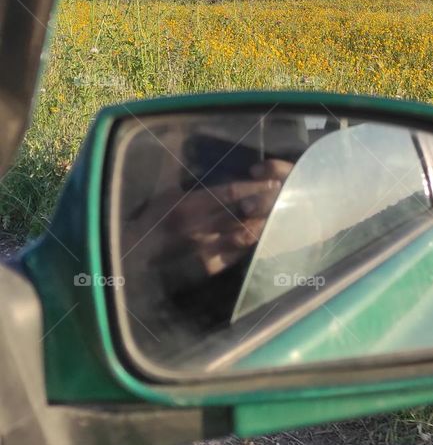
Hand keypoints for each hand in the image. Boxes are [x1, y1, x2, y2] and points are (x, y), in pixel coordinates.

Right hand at [127, 158, 293, 279]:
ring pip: (244, 235)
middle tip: (286, 196)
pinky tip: (264, 237)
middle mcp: (201, 227)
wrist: (133, 254)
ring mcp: (206, 249)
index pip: (231, 193)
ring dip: (264, 225)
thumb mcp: (168, 194)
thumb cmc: (150, 219)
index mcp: (191, 205)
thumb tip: (223, 177)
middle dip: (266, 204)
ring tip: (282, 216)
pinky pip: (236, 255)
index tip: (272, 180)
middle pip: (243, 213)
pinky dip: (252, 245)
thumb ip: (195, 187)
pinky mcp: (208, 267)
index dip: (254, 187)